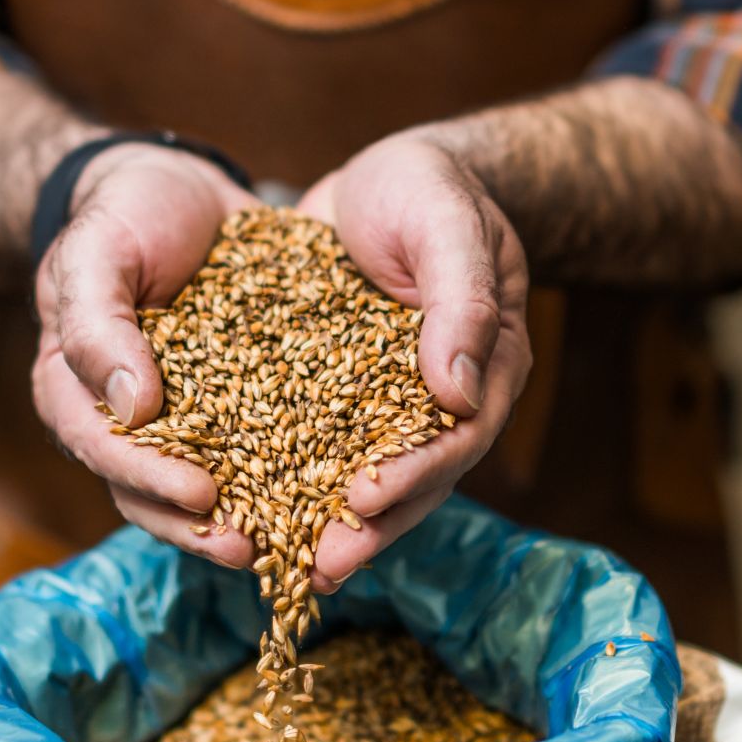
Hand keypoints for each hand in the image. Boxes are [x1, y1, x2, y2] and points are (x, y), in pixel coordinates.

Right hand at [32, 144, 259, 567]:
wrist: (178, 186)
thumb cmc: (123, 215)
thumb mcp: (96, 251)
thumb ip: (96, 324)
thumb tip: (132, 409)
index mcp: (79, 394)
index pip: (106, 452)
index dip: (152, 480)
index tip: (203, 495)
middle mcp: (131, 423)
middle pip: (155, 495)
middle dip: (202, 529)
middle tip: (252, 550)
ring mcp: (188, 420)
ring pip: (212, 487)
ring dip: (251, 519)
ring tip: (296, 542)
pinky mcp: (243, 407)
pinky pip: (266, 449)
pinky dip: (294, 474)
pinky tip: (333, 493)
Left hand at [297, 132, 532, 591]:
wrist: (390, 173)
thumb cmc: (430, 188)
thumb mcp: (447, 224)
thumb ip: (462, 301)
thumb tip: (457, 392)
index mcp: (486, 364)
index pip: (457, 436)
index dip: (415, 473)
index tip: (365, 500)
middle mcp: (446, 399)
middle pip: (417, 478)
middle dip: (371, 527)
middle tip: (321, 566)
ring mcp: (394, 404)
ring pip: (370, 476)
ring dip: (332, 524)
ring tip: (292, 568)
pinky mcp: (343, 398)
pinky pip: (323, 448)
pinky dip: (295, 483)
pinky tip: (255, 515)